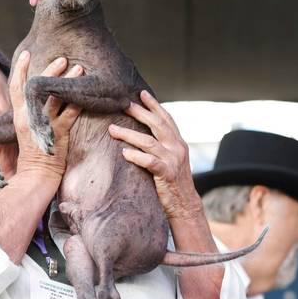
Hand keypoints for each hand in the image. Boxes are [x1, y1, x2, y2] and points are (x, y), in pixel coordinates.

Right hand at [10, 52, 82, 175]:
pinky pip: (70, 113)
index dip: (21, 69)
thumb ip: (31, 115)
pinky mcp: (58, 133)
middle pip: (36, 87)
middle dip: (50, 70)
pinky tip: (88, 92)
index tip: (26, 52)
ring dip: (68, 80)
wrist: (35, 177)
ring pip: (55, 97)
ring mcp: (44, 125)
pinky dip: (79, 101)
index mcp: (20, 116)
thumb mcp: (28, 131)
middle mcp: (29, 117)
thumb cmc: (34, 156)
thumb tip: (40, 100)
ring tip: (79, 68)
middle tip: (63, 58)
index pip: (16, 87)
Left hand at [108, 90, 202, 220]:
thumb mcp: (172, 160)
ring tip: (112, 129)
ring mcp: (173, 160)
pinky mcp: (167, 174)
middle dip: (140, 112)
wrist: (185, 206)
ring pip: (149, 142)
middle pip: (158, 125)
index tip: (141, 93)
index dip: (155, 105)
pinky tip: (124, 153)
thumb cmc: (173, 183)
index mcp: (178, 143)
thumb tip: (144, 134)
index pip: (166, 119)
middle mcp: (177, 148)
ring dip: (129, 134)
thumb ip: (162, 146)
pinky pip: (150, 162)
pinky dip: (136, 156)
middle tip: (123, 103)